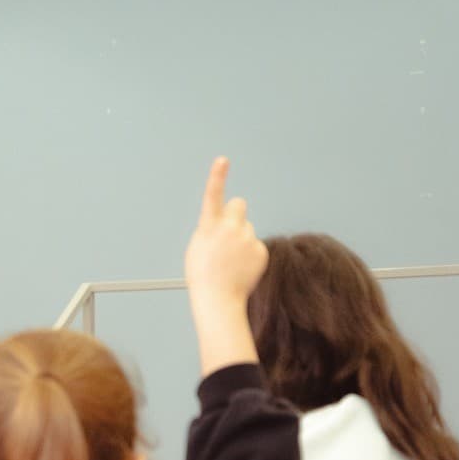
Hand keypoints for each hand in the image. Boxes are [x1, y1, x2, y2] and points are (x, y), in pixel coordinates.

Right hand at [183, 157, 264, 375]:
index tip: (223, 160)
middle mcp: (229, 229)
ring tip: (231, 260)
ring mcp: (247, 239)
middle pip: (239, 204)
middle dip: (236, 214)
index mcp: (208, 227)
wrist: (218, 299)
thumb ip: (211, 229)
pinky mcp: (260, 250)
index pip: (213, 196)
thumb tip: (226, 222)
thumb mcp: (199, 247)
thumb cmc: (203, 275)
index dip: (217, 177)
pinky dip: (250, 254)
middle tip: (229, 232)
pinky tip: (241, 268)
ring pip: (247, 228)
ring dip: (242, 239)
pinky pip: (256, 244)